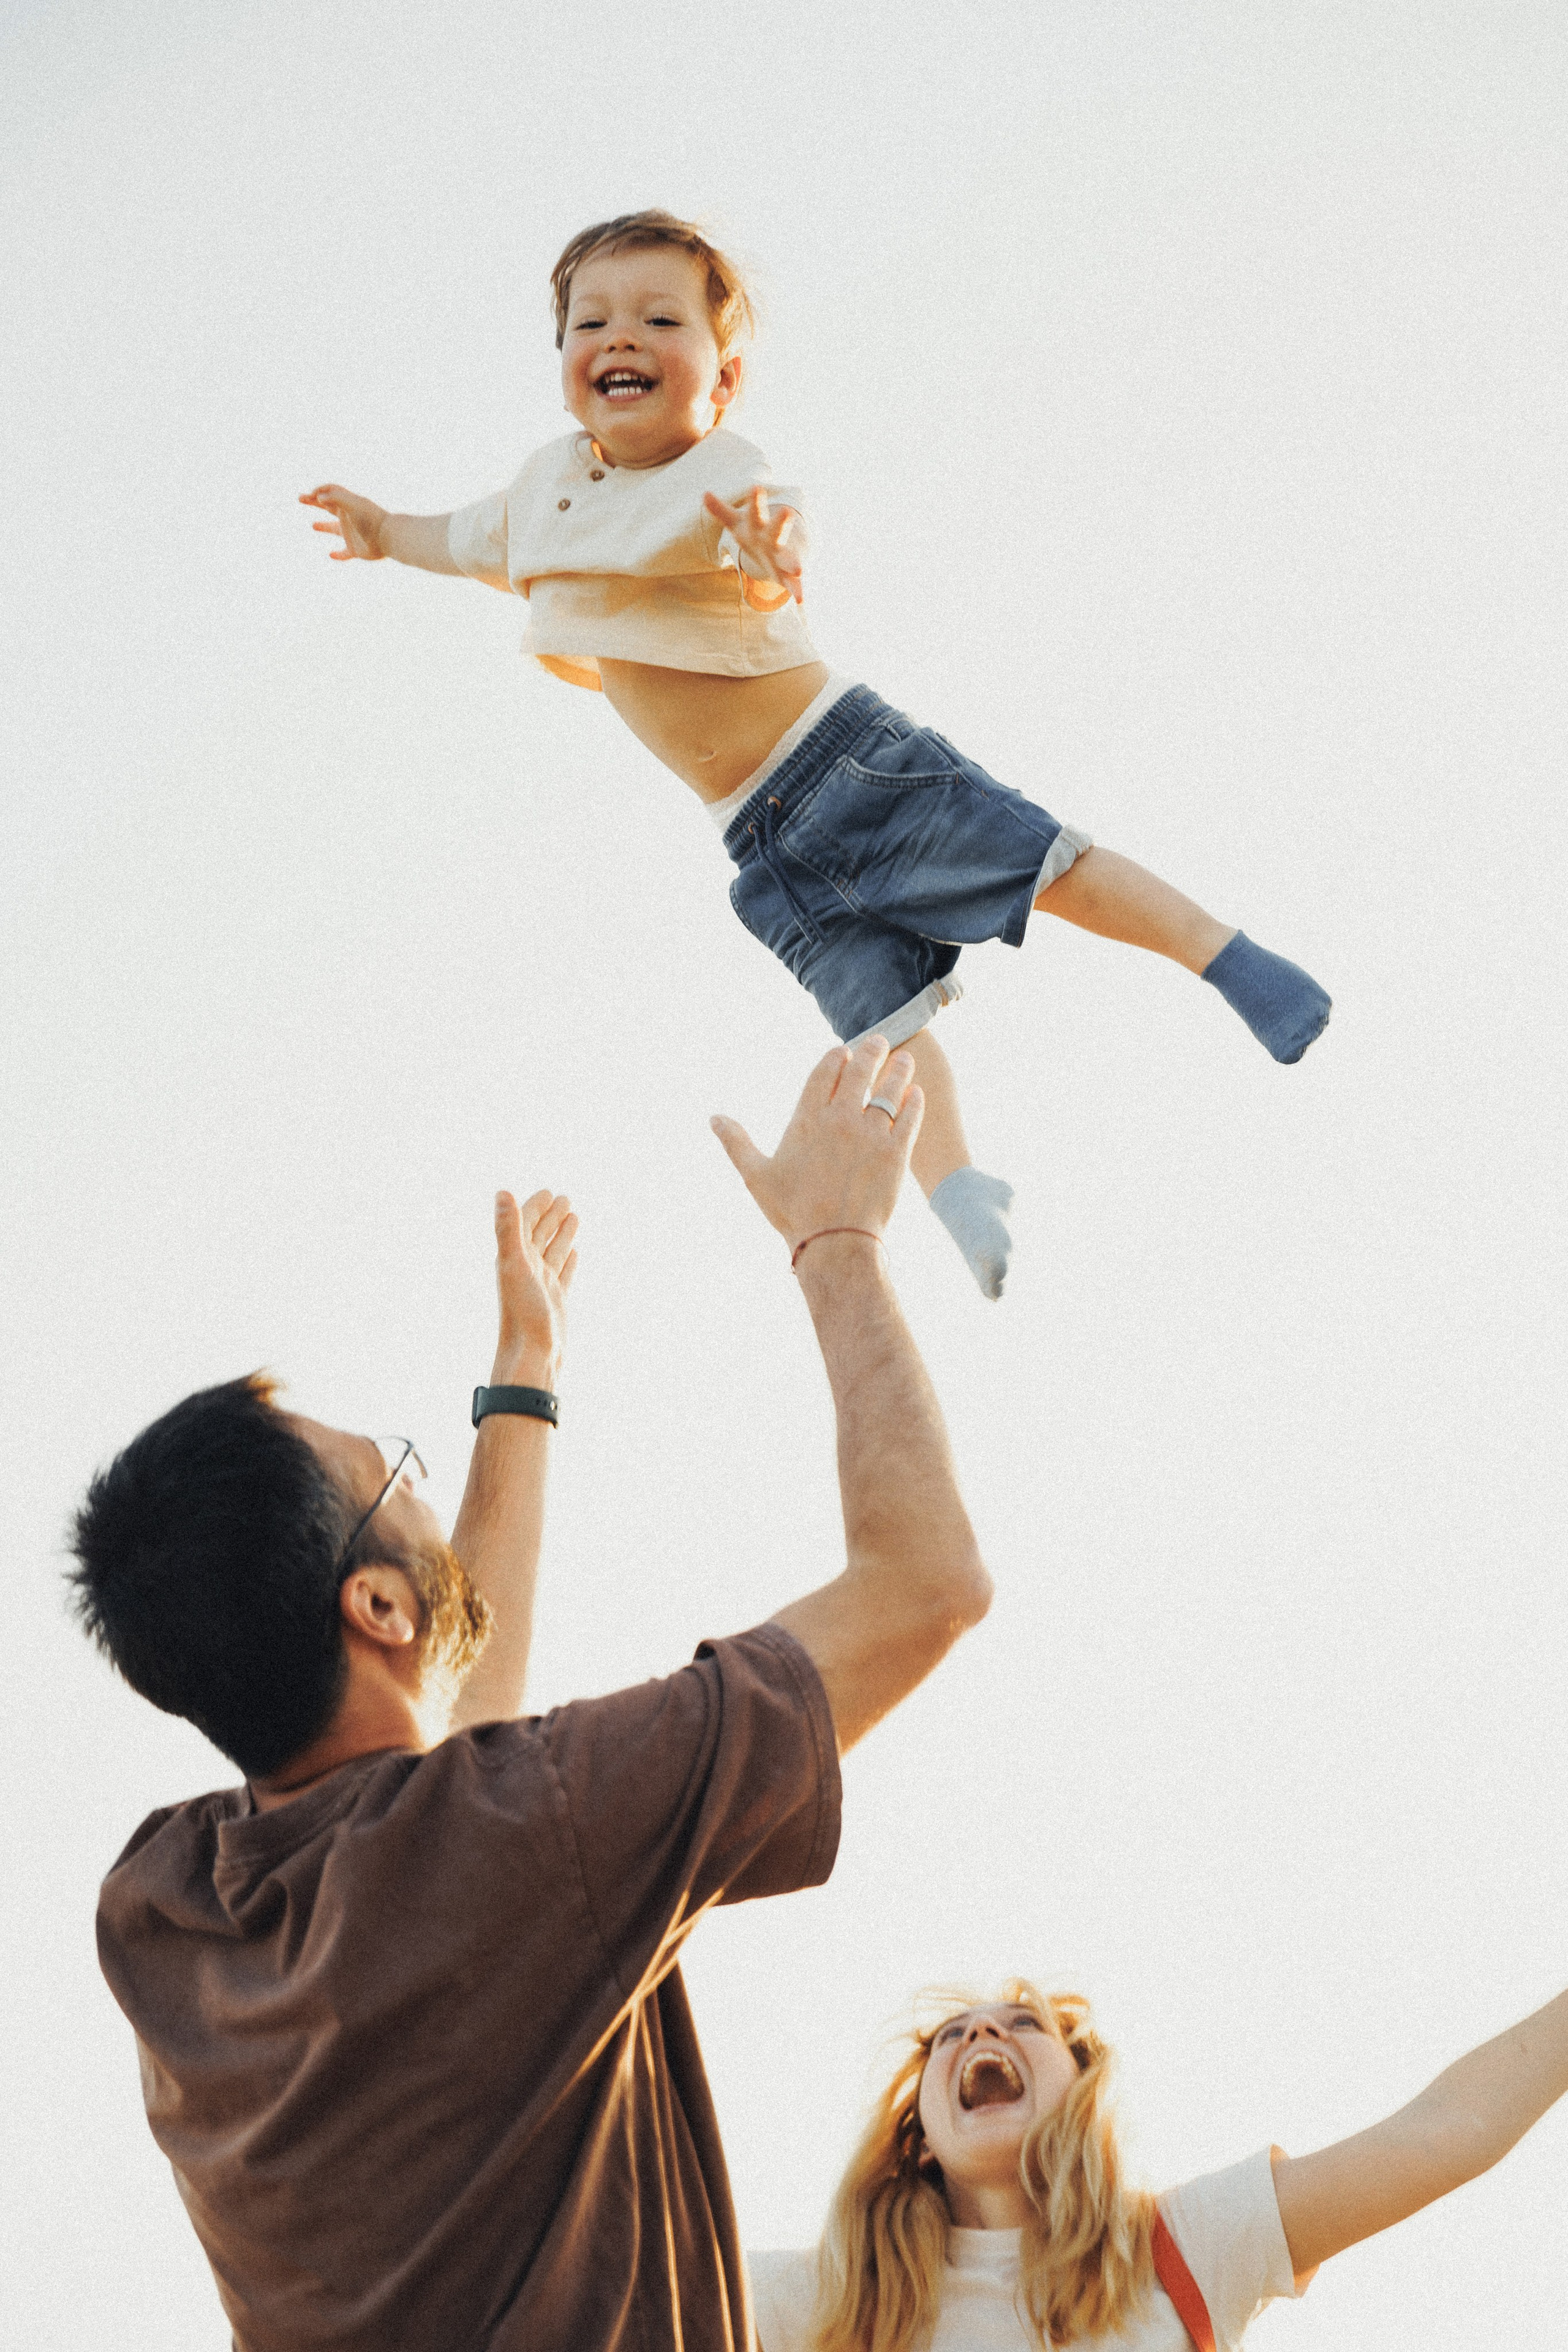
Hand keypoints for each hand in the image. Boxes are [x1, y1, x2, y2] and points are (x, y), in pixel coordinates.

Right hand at [300, 482, 387, 560]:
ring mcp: (351, 534)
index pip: (329, 492)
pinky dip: (338, 555)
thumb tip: (319, 497)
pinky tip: (331, 555)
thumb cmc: (371, 519)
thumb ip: (336, 497)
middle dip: (314, 502)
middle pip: (328, 507)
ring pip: (334, 529)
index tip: (308, 496)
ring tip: (313, 525)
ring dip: (323, 526)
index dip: (318, 491)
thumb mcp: (352, 503)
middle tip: (301, 498)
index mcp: (347, 504)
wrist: (388, 537)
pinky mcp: (356, 550)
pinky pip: (345, 553)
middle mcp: (348, 517)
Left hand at [492, 1190, 577, 1384]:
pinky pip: (564, 1273)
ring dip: (562, 1233)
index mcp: (515, 1258)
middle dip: (551, 1216)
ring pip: (554, 1251)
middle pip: (540, 1235)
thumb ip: (508, 1229)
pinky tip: (575, 1253)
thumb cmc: (521, 1314)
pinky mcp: (557, 1300)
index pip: (525, 1224)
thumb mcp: (515, 1265)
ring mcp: (543, 1285)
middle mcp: (528, 1269)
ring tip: (574, 1217)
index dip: (535, 1207)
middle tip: (565, 1198)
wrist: (532, 1355)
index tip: (549, 1193)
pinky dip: (569, 1260)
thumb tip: (502, 1192)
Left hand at [703, 485, 804, 602]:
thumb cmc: (755, 535)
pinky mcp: (789, 576)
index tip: (756, 486)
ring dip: (793, 563)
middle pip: (776, 530)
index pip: (755, 512)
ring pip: (789, 559)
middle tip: (787, 511)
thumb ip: (721, 511)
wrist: (782, 550)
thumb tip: (703, 493)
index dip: (755, 500)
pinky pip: (796, 585)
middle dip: (781, 522)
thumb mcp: (737, 524)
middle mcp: (773, 539)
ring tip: (799, 569)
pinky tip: (801, 601)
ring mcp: (784, 557)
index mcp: (759, 526)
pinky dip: (799, 592)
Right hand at [711, 1037, 922, 1252]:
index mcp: (807, 1119)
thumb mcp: (756, 1175)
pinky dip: (914, 1102)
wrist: (834, 1244)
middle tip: (880, 1041)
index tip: (843, 1049)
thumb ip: (736, 1142)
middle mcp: (840, 1119)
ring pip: (889, 1089)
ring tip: (904, 1059)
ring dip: (898, 1070)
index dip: (835, 1056)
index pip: (824, 1072)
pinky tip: (917, 1093)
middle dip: (870, 1051)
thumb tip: (713, 1118)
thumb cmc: (793, 1212)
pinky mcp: (896, 1153)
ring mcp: (871, 1134)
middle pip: (860, 1071)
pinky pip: (909, 1118)